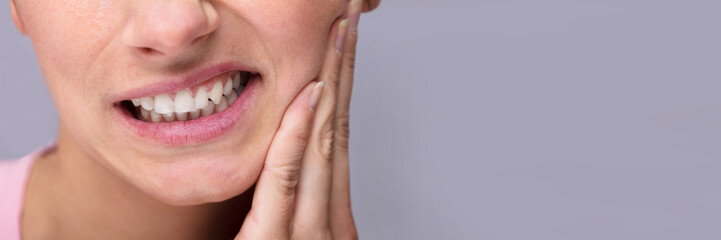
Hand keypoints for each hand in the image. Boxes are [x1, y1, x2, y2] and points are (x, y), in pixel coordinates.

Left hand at [235, 0, 364, 238]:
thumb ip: (284, 211)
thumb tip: (285, 171)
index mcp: (329, 220)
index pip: (338, 138)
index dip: (344, 84)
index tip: (345, 42)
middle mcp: (328, 222)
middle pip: (340, 127)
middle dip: (346, 67)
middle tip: (353, 16)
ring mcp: (308, 234)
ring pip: (324, 143)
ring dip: (332, 80)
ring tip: (341, 32)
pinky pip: (285, 178)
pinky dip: (298, 134)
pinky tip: (310, 93)